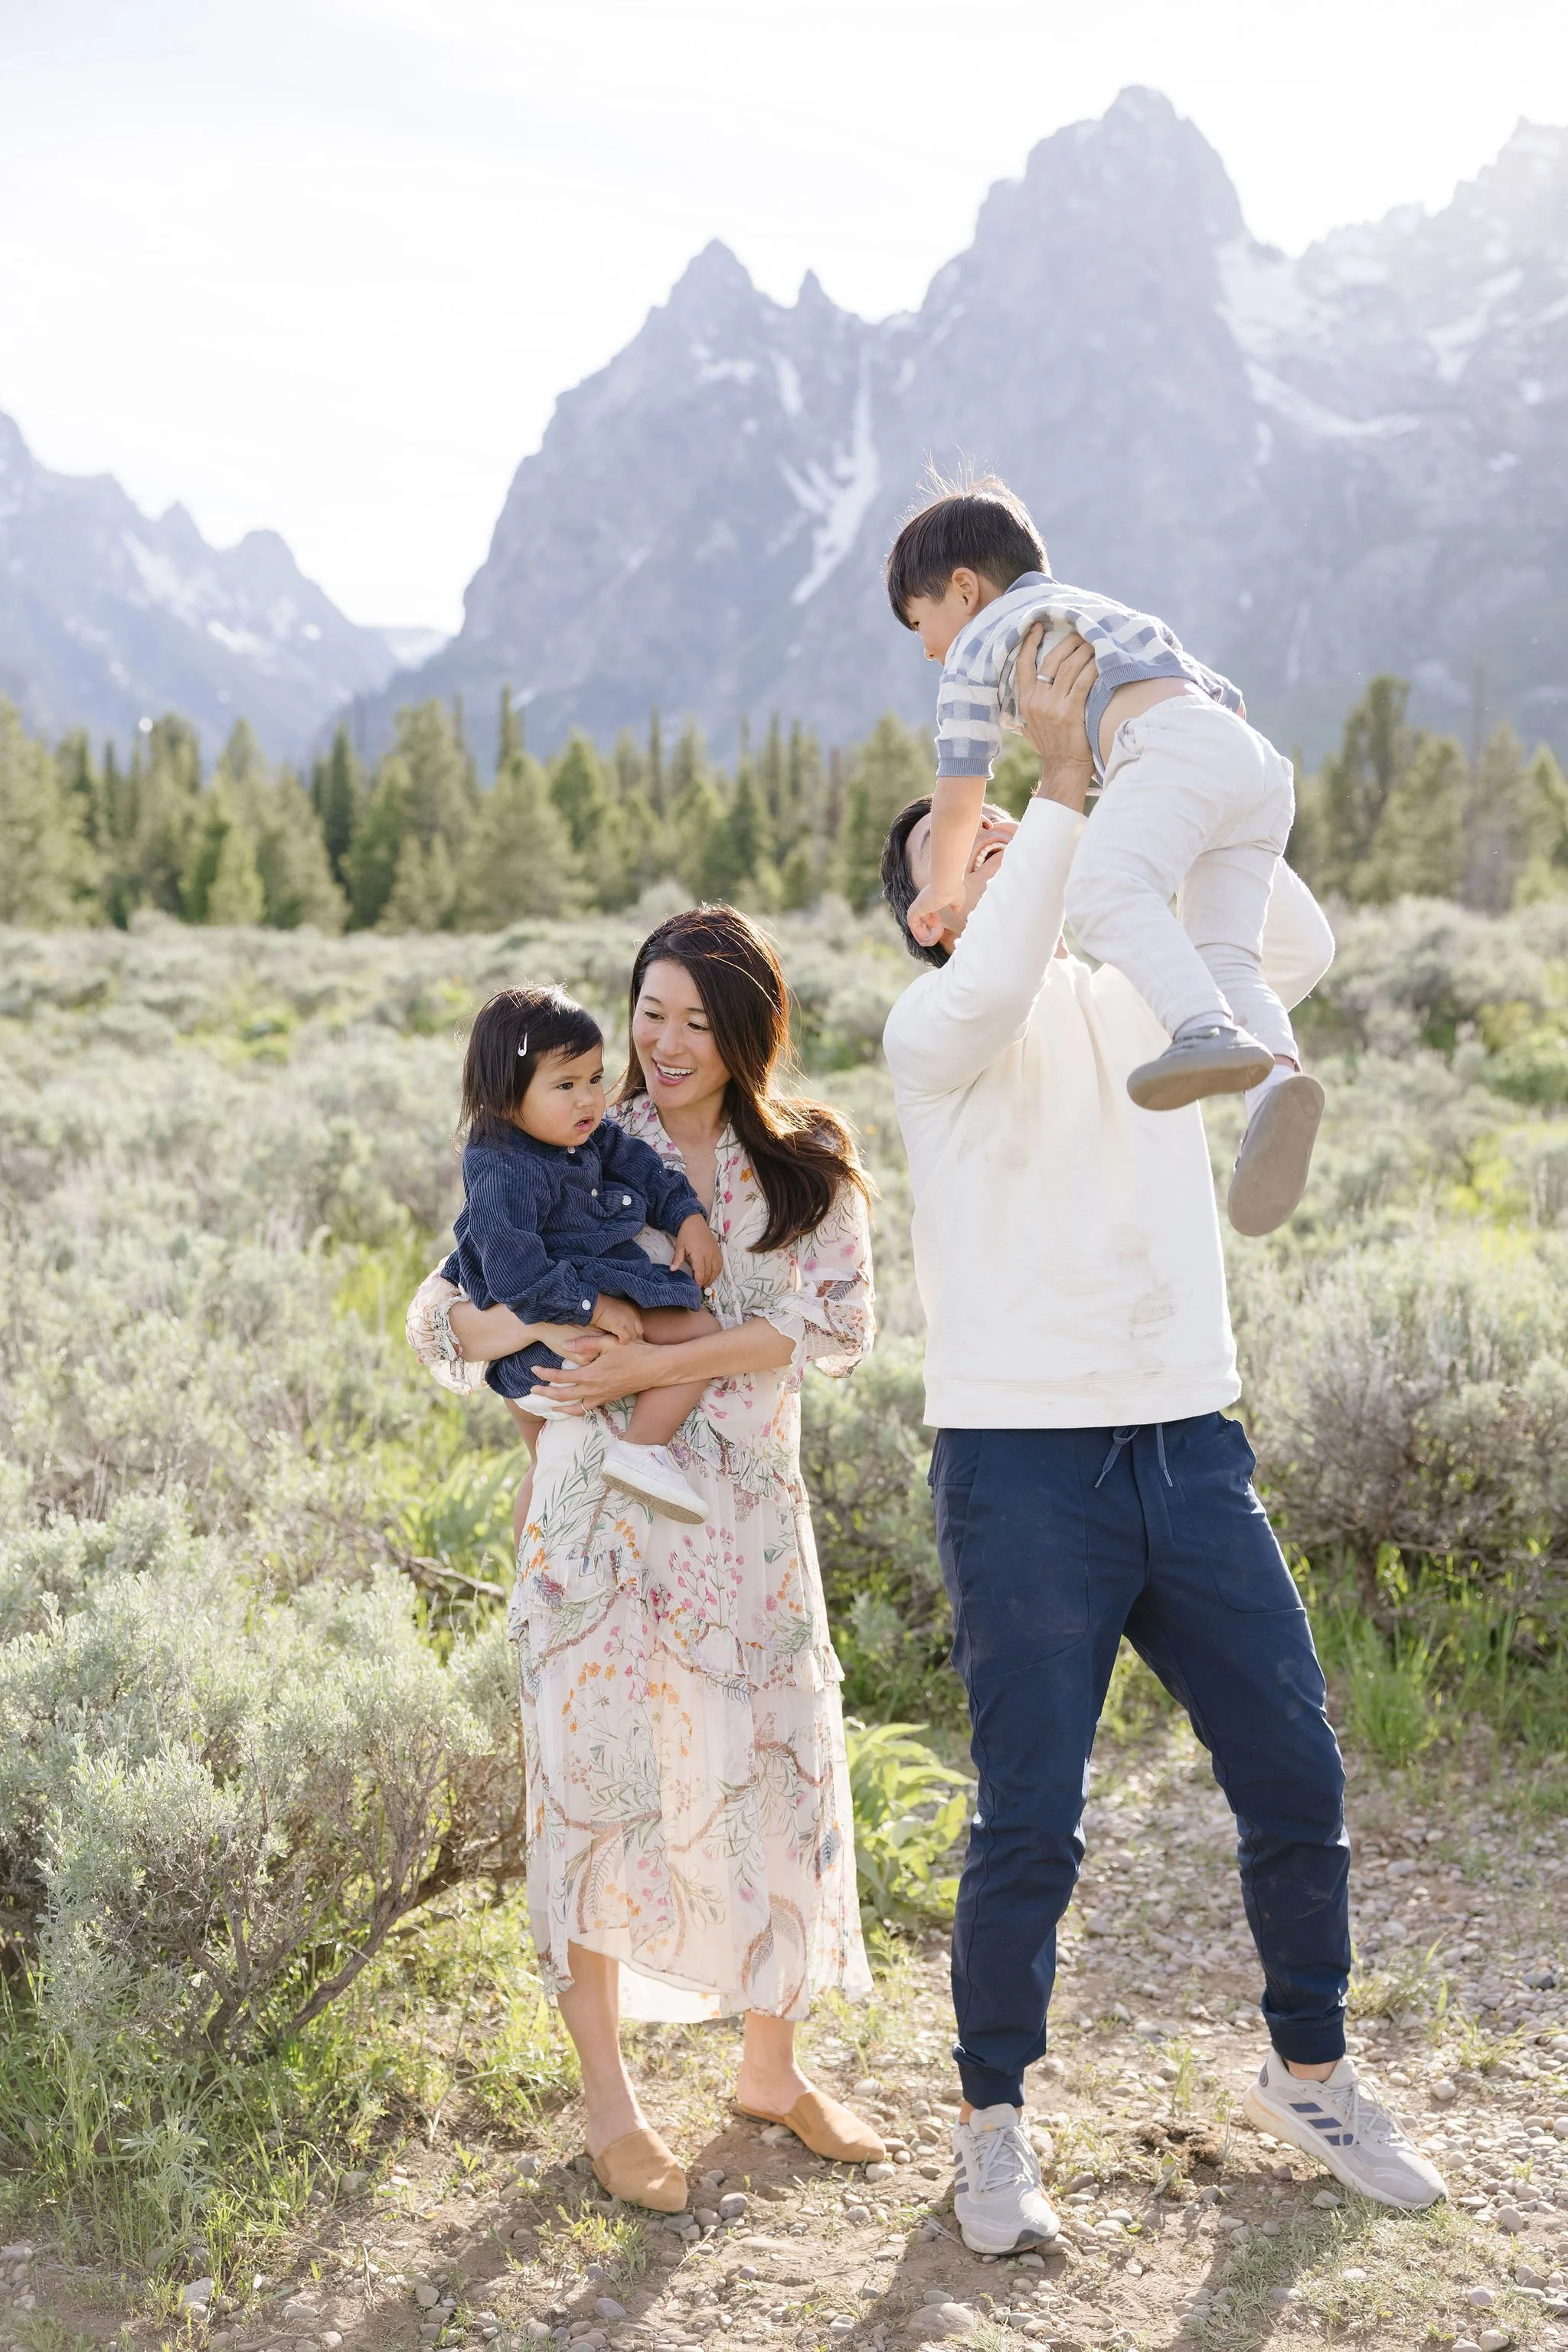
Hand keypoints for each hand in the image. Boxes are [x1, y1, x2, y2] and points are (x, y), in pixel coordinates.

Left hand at [533, 1337, 667, 1413]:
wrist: (656, 1368)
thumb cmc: (634, 1351)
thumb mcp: (609, 1342)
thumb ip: (586, 1344)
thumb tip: (565, 1346)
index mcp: (591, 1374)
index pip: (561, 1376)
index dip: (545, 1374)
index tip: (534, 1370)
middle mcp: (594, 1389)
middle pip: (563, 1396)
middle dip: (545, 1394)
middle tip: (531, 1391)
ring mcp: (602, 1397)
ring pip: (574, 1408)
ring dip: (559, 1407)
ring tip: (548, 1406)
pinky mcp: (609, 1399)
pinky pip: (588, 1410)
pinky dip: (576, 1411)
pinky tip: (572, 1409)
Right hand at [590, 1294, 642, 1342]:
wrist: (595, 1305)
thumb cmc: (604, 1306)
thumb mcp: (619, 1307)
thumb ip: (626, 1314)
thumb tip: (626, 1323)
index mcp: (633, 1309)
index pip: (639, 1324)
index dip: (633, 1329)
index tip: (627, 1332)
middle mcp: (632, 1315)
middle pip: (639, 1331)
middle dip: (632, 1335)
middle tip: (624, 1337)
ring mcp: (627, 1321)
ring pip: (633, 1336)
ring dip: (626, 1339)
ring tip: (619, 1338)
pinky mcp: (620, 1326)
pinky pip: (626, 1338)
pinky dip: (622, 1341)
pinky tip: (617, 1340)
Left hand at [672, 1212, 722, 1287]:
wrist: (694, 1221)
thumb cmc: (687, 1233)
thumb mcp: (680, 1246)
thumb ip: (677, 1259)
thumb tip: (672, 1270)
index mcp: (699, 1253)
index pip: (701, 1271)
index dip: (699, 1281)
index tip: (696, 1286)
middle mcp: (708, 1254)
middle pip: (709, 1272)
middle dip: (705, 1281)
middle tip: (701, 1287)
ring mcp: (714, 1252)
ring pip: (716, 1269)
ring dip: (712, 1278)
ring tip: (707, 1283)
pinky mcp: (717, 1250)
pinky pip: (720, 1263)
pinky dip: (718, 1271)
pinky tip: (713, 1274)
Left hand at [907, 880, 967, 947]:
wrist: (947, 884)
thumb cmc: (953, 889)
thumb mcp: (958, 899)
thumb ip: (956, 905)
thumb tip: (956, 910)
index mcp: (930, 897)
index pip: (926, 912)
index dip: (933, 921)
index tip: (941, 927)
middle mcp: (922, 901)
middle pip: (920, 918)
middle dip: (928, 929)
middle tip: (938, 934)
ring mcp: (917, 905)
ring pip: (915, 923)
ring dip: (924, 934)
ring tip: (933, 940)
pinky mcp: (914, 910)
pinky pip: (913, 925)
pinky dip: (919, 933)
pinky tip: (929, 939)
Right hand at [1014, 626, 1095, 811]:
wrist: (1063, 767)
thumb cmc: (1051, 745)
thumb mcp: (1031, 724)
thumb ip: (1031, 704)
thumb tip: (1036, 685)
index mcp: (1026, 702)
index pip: (1023, 665)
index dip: (1029, 643)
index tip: (1036, 626)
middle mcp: (1037, 701)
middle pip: (1052, 660)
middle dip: (1069, 643)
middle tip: (1082, 633)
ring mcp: (1054, 706)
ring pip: (1070, 667)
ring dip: (1084, 651)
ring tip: (1095, 643)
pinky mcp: (1071, 711)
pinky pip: (1084, 681)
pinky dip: (1094, 668)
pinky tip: (1101, 661)